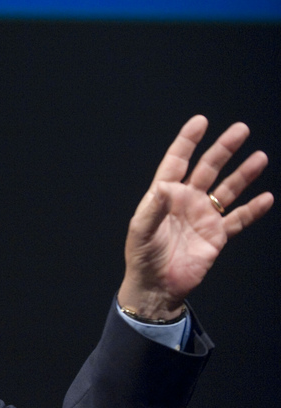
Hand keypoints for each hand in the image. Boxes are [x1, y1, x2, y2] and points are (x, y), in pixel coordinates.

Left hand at [117, 116, 272, 319]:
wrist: (157, 286)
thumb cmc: (142, 256)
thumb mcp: (141, 230)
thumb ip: (153, 208)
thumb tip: (165, 185)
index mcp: (165, 195)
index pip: (177, 161)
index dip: (188, 141)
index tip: (201, 121)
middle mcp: (186, 201)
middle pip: (208, 169)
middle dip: (223, 149)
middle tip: (241, 129)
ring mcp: (204, 217)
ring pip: (227, 190)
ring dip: (243, 174)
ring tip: (260, 157)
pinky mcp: (217, 236)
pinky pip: (238, 219)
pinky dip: (252, 209)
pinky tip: (266, 198)